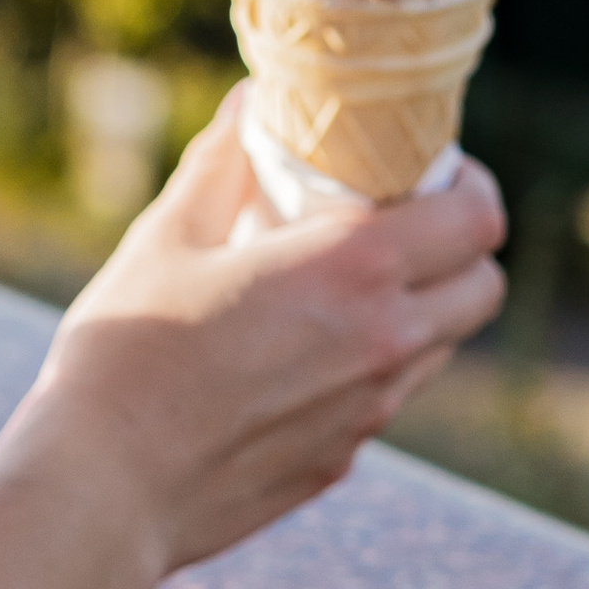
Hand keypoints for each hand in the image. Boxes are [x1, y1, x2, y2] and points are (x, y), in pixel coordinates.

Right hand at [12, 89, 506, 580]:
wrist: (105, 487)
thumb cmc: (128, 349)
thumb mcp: (168, 233)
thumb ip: (223, 162)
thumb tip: (251, 102)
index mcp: (351, 272)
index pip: (476, 220)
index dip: (468, 185)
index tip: (428, 165)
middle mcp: (383, 344)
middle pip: (483, 286)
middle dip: (458, 244)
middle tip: (398, 215)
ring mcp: (367, 413)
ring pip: (442, 344)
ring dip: (420, 303)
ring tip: (345, 276)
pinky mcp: (340, 459)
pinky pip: (386, 395)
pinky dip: (371, 357)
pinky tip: (298, 343)